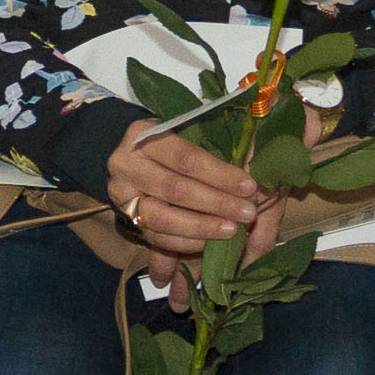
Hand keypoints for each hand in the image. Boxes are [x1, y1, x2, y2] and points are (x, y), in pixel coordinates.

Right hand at [102, 122, 278, 266]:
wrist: (135, 158)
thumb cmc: (172, 143)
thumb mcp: (187, 132)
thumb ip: (212, 145)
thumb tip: (253, 159)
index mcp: (143, 135)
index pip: (185, 158)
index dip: (219, 174)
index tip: (248, 187)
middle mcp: (126, 164)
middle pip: (174, 189)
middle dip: (216, 203)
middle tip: (247, 213)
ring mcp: (122, 194)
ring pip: (162, 217)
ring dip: (202, 227)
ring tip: (232, 230)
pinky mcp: (126, 218)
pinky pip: (156, 237)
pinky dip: (186, 243)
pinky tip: (210, 242)